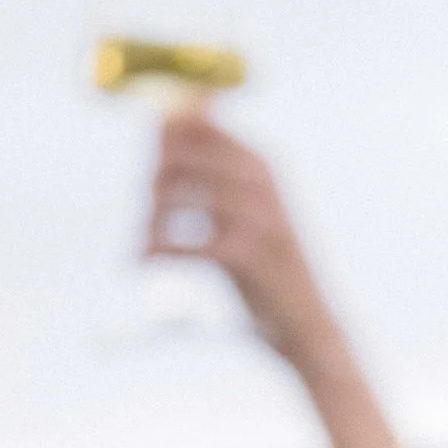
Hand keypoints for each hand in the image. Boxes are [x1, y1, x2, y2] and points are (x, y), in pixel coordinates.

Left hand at [147, 120, 336, 372]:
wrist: (306, 322)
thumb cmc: (268, 266)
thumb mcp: (250, 208)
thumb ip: (214, 171)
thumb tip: (166, 126)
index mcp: (260, 162)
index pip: (199, 126)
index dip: (164, 142)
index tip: (150, 169)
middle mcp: (259, 182)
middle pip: (182, 158)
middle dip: (152, 182)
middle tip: (146, 213)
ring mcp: (253, 217)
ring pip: (176, 198)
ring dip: (149, 221)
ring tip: (142, 242)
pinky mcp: (243, 256)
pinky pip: (181, 245)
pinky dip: (154, 252)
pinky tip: (141, 262)